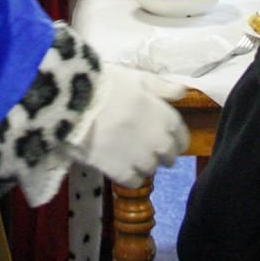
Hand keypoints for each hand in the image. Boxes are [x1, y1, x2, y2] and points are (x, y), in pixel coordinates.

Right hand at [65, 64, 188, 186]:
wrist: (76, 103)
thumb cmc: (107, 84)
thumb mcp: (137, 78)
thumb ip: (162, 88)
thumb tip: (182, 92)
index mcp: (166, 118)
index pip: (181, 138)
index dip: (174, 139)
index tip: (166, 138)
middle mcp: (160, 142)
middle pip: (169, 157)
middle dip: (160, 153)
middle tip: (143, 144)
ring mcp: (141, 160)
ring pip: (151, 170)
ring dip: (143, 164)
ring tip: (127, 153)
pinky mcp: (121, 173)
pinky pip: (134, 181)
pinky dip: (128, 175)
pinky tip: (118, 165)